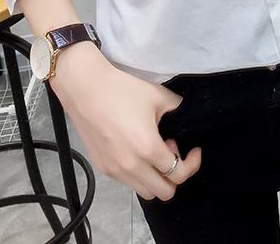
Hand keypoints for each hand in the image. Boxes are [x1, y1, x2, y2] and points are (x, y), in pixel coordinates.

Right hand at [47, 42, 202, 200]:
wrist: (86, 88)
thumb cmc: (122, 90)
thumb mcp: (158, 95)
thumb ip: (177, 110)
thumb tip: (184, 117)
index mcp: (148, 148)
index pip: (179, 173)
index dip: (192, 164)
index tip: (193, 151)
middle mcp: (132, 166)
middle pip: (164, 192)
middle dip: (175, 176)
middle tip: (171, 151)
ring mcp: (115, 170)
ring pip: (145, 191)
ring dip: (156, 177)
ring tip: (152, 151)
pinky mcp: (102, 167)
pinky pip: (128, 182)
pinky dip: (138, 174)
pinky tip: (135, 149)